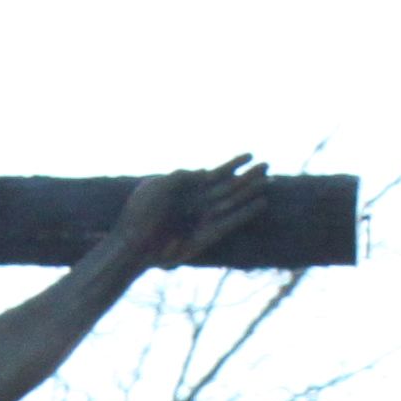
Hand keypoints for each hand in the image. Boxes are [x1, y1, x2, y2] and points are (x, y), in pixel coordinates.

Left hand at [111, 154, 268, 269]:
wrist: (132, 245)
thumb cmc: (138, 216)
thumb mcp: (156, 188)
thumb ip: (179, 178)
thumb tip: (204, 172)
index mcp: (186, 189)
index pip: (216, 173)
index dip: (233, 164)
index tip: (250, 155)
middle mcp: (198, 204)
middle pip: (229, 186)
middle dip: (248, 176)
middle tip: (268, 164)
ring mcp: (202, 219)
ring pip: (232, 202)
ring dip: (250, 192)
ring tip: (269, 181)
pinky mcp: (206, 236)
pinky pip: (229, 222)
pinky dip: (244, 213)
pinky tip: (260, 203)